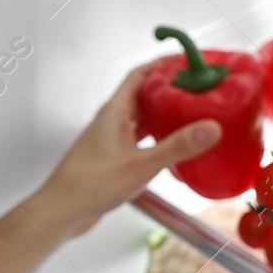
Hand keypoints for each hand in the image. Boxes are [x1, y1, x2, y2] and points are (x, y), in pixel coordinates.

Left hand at [24, 57, 221, 239]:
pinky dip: (154, 140)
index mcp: (114, 112)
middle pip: (141, 96)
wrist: (62, 211)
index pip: (139, 75)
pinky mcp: (111, 159)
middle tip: (193, 91)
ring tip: (188, 118)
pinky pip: (137, 141)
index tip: (184, 61)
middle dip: (167, 91)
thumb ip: (177, 147)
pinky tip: (168, 151)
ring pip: (140, 120)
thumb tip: (210, 128)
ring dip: (161, 116)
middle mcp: (110, 122)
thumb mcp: (140, 165)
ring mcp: (109, 141)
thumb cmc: (89, 185)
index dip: (161, 65)